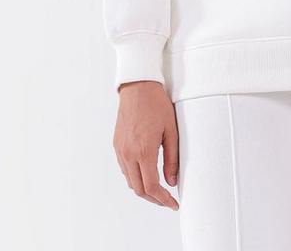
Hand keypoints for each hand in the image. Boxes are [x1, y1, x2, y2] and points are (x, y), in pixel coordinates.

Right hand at [113, 80, 179, 209]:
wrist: (138, 87)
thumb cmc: (156, 104)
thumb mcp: (171, 131)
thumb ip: (172, 158)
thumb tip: (172, 181)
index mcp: (143, 151)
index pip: (152, 187)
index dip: (163, 200)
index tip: (173, 204)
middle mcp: (128, 154)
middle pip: (139, 189)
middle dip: (154, 199)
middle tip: (167, 200)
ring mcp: (121, 150)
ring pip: (130, 181)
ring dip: (144, 189)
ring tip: (159, 188)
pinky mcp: (117, 145)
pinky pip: (125, 169)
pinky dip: (135, 177)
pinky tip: (146, 173)